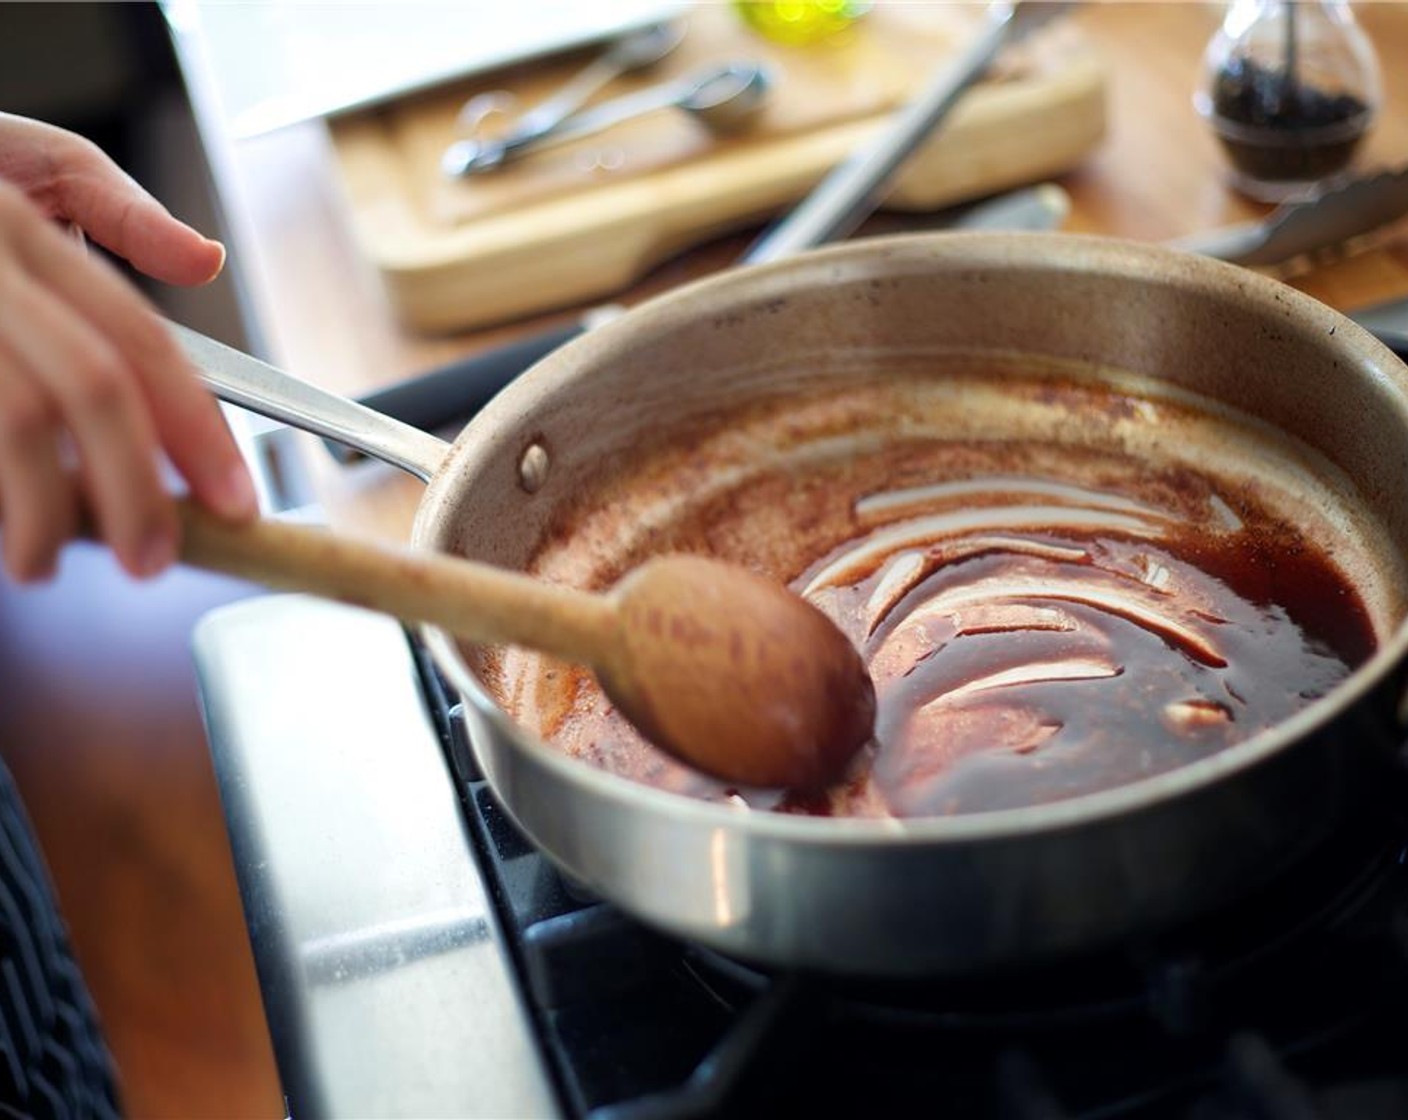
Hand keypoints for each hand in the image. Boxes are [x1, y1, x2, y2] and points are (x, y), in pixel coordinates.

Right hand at [0, 112, 255, 582]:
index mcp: (20, 228)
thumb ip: (117, 212)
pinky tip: (0, 529)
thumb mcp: (25, 162)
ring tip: (46, 563)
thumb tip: (205, 262)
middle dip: (134, 487)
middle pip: (87, 386)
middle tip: (153, 559)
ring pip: (15, 421)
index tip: (234, 503)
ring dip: (46, 513)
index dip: (197, 429)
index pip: (136, 339)